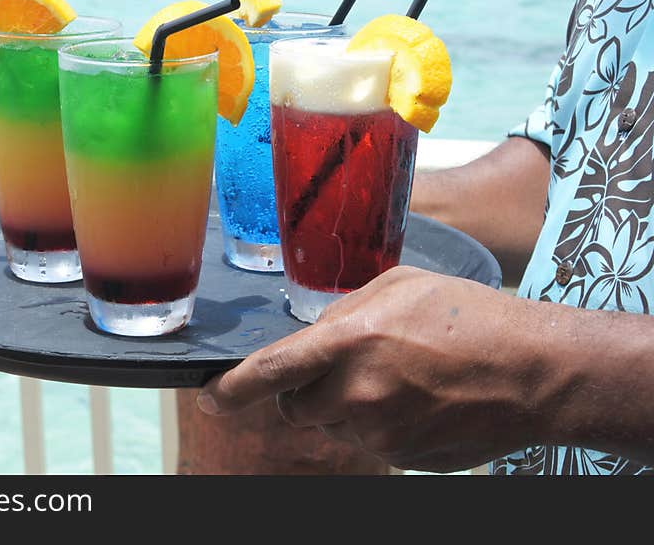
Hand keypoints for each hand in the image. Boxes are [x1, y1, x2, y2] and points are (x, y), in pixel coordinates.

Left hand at [197, 266, 545, 472]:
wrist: (534, 372)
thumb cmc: (469, 317)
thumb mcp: (400, 286)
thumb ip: (344, 312)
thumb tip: (312, 339)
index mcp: (352, 342)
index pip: (274, 371)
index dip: (235, 387)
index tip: (212, 397)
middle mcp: (359, 394)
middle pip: (298, 408)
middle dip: (307, 390)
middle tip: (348, 366)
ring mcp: (381, 433)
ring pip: (333, 426)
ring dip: (347, 406)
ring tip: (397, 377)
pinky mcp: (401, 459)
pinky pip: (368, 443)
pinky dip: (378, 424)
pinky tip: (416, 399)